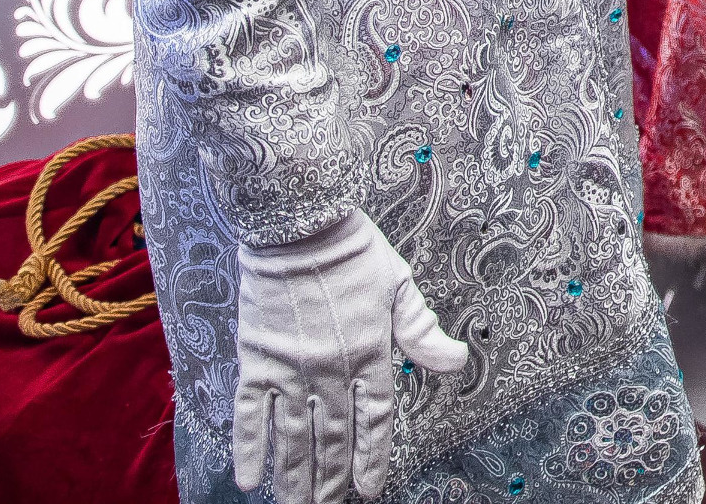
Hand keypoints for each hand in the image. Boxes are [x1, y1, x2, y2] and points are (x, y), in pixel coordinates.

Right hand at [231, 208, 466, 502]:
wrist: (298, 228)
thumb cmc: (354, 253)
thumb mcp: (400, 286)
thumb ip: (422, 331)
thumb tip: (456, 362)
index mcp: (370, 352)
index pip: (374, 420)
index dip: (371, 457)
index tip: (368, 488)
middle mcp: (331, 369)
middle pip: (333, 438)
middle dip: (332, 479)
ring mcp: (290, 368)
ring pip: (293, 436)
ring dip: (295, 477)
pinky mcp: (256, 360)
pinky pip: (250, 414)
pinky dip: (249, 448)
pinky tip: (250, 479)